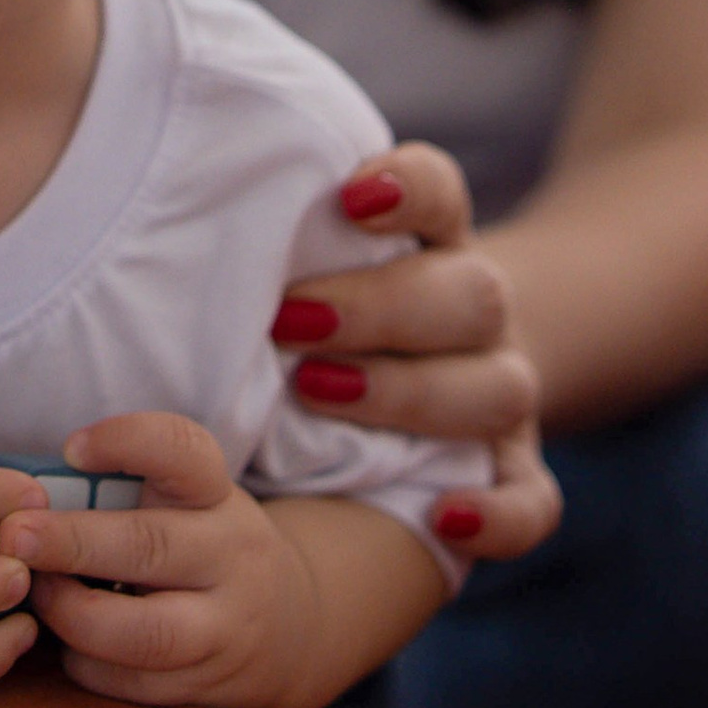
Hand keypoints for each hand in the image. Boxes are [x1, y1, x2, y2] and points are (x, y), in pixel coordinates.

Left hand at [0, 412, 337, 707]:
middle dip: (72, 543)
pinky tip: (69, 645)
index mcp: (215, 495)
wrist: (289, 628)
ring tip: (36, 595)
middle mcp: (230, 556)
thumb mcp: (185, 503)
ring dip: (73, 614)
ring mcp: (224, 627)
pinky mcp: (206, 686)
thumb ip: (120, 493)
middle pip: (150, 547)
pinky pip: (133, 683)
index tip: (72, 448)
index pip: (184, 452)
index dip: (127, 443)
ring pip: (144, 632)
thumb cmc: (201, 548)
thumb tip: (13, 498)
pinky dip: (87, 664)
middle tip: (13, 536)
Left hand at [275, 145, 560, 562]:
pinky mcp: (513, 470)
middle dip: (379, 308)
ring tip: (316, 394)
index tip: (350, 196)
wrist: (424, 362)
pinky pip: (534, 500)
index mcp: (434, 244)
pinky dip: (498, 514)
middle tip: (288, 320)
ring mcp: (501, 392)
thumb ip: (272, 240)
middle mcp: (479, 314)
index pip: (443, 196)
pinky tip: (445, 519)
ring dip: (408, 393)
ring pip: (500, 389)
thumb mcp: (309, 262)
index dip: (410, 188)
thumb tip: (173, 207)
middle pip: (470, 296)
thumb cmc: (330, 310)